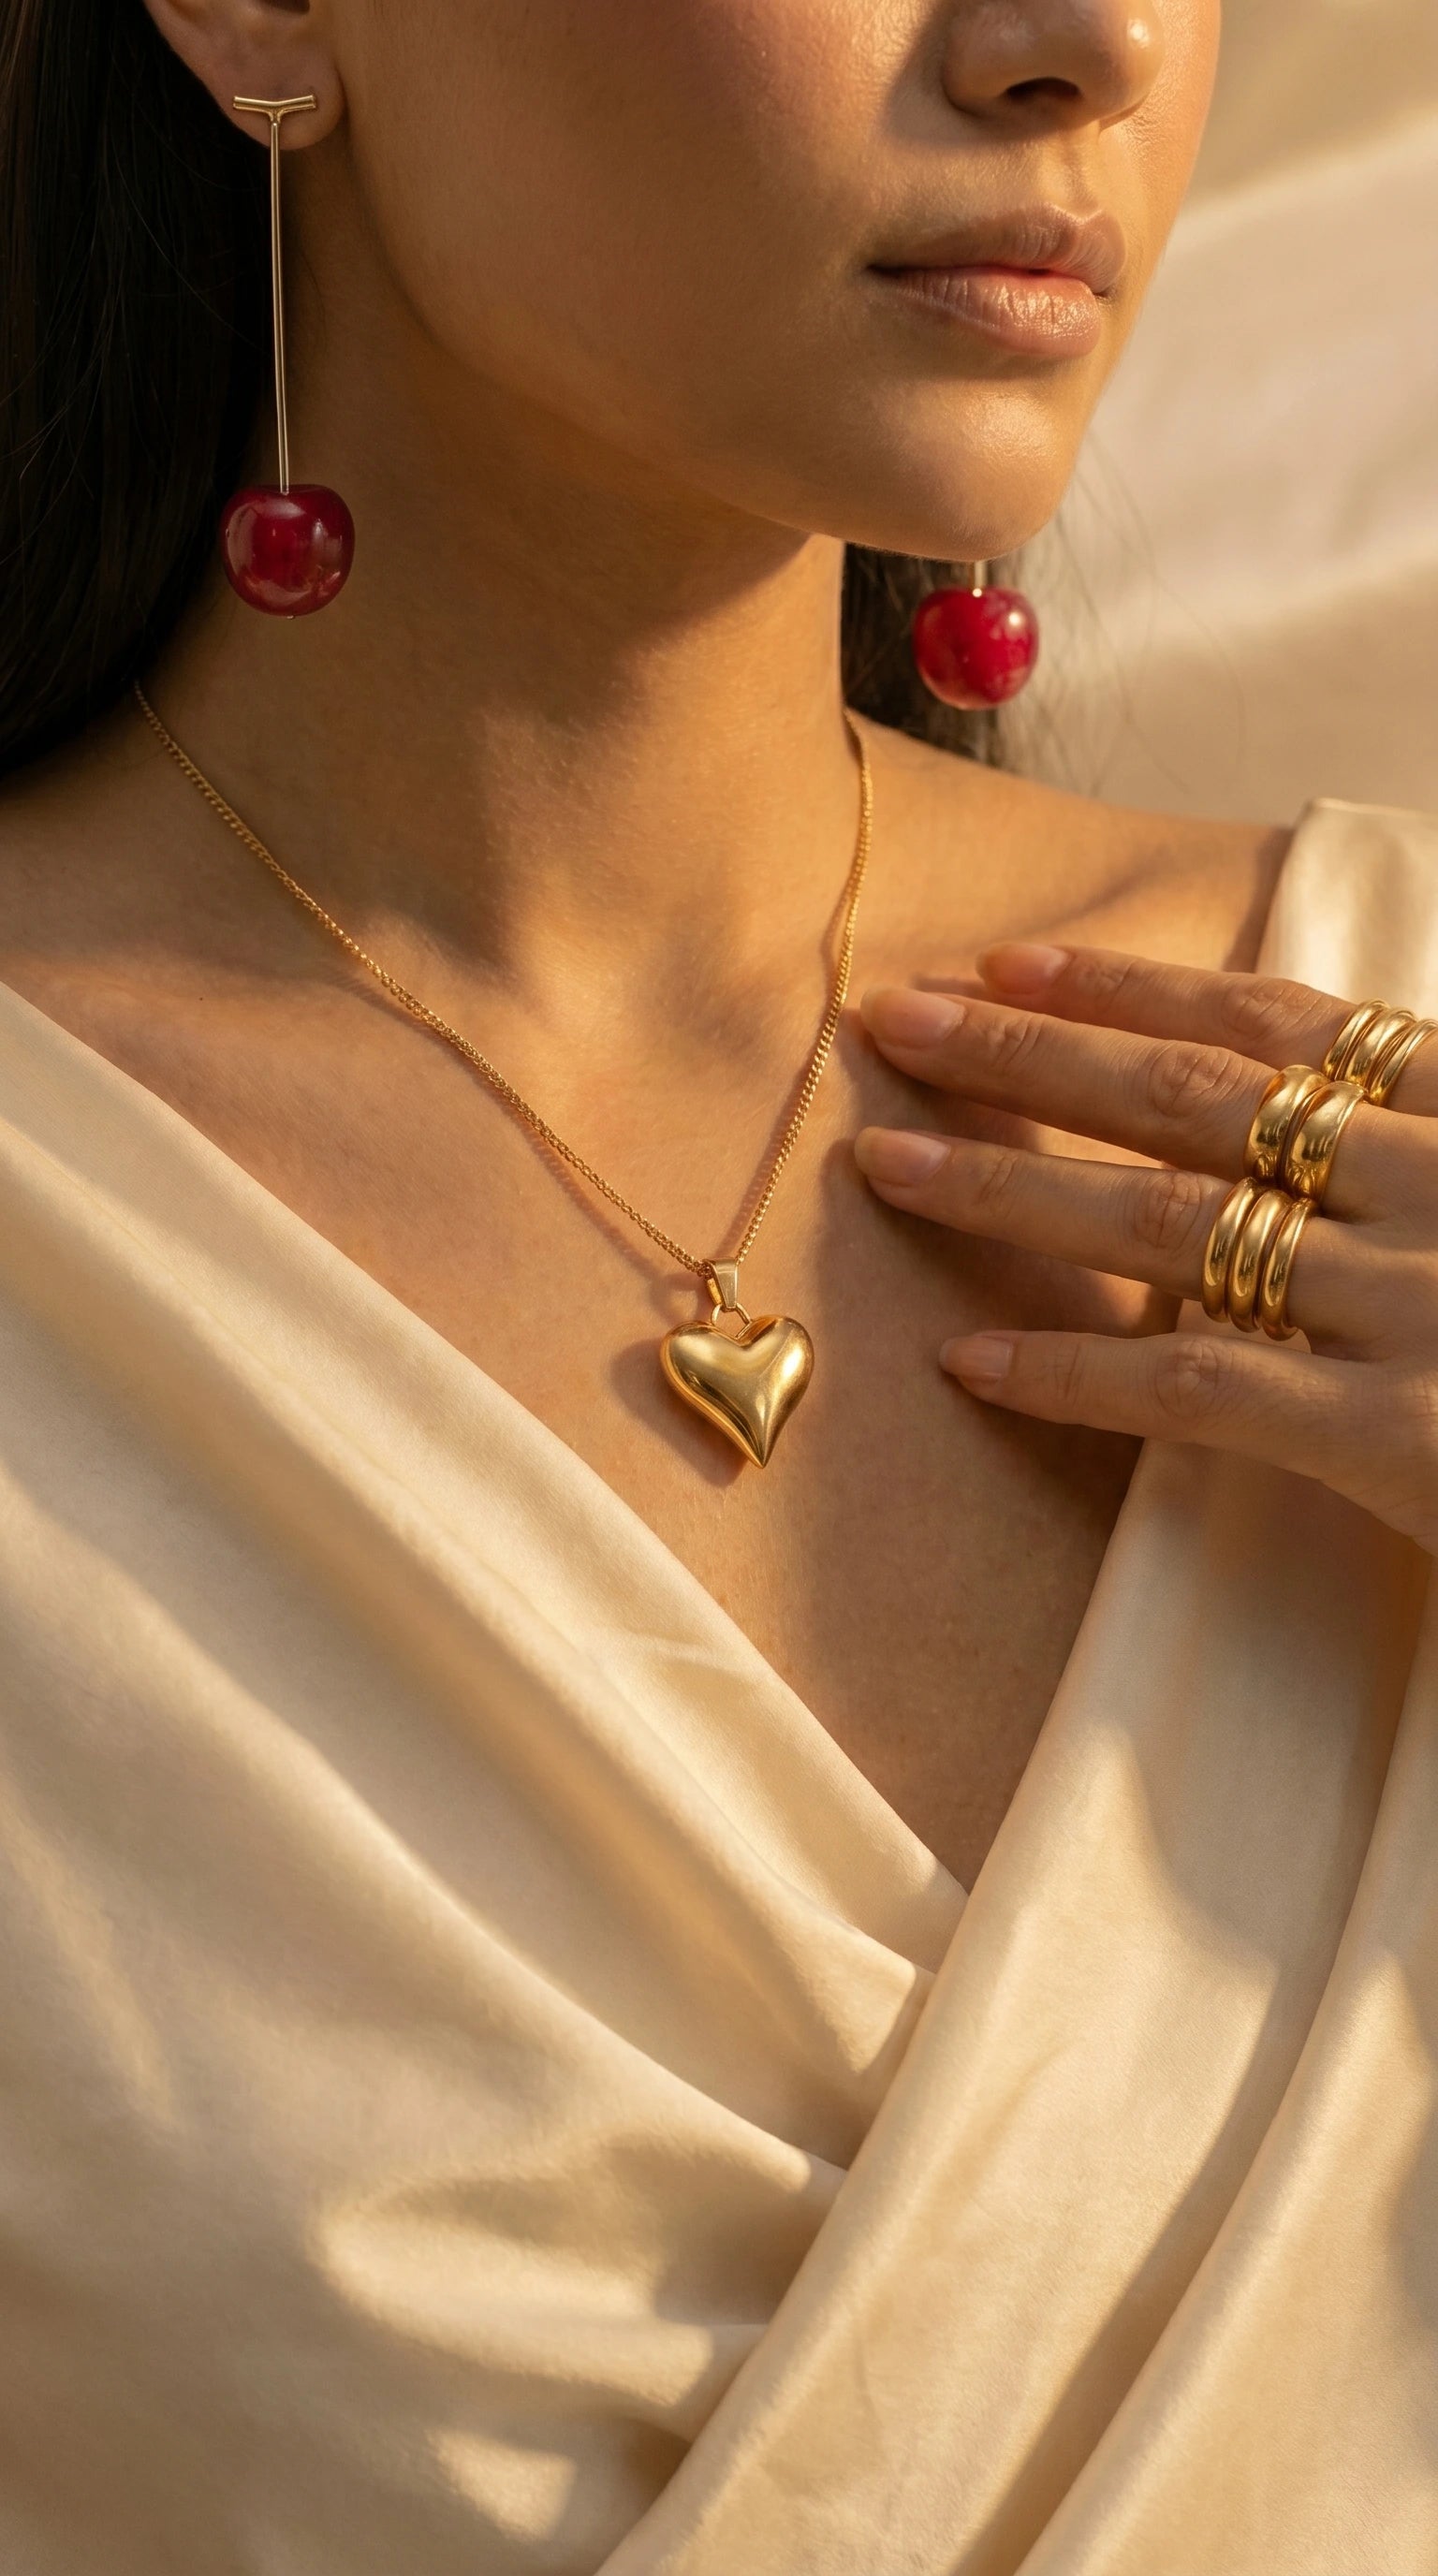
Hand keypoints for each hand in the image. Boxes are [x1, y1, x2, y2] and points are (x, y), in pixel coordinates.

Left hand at [854, 944, 1437, 1553]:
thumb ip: (1427, 1133)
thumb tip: (1326, 1107)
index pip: (1281, 1026)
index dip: (1130, 990)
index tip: (1011, 963)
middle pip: (1193, 1099)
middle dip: (1026, 1054)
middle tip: (891, 1022)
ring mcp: (1424, 1305)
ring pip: (1170, 1223)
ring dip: (1011, 1186)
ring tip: (886, 1165)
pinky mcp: (1406, 1441)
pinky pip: (1201, 1390)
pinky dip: (1075, 1372)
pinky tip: (972, 1361)